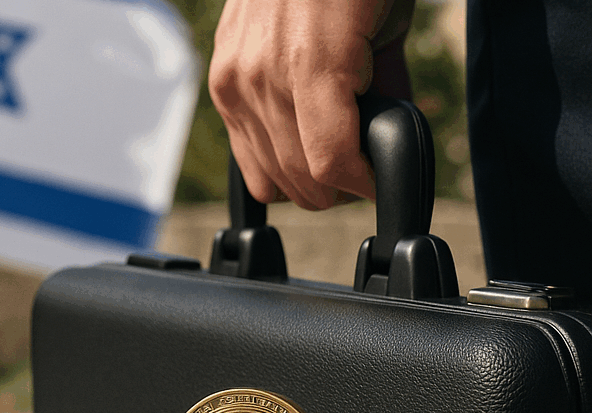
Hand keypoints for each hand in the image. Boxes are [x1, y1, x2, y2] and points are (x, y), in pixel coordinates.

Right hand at [209, 0, 412, 209]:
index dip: (364, 185)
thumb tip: (387, 136)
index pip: (330, 162)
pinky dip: (273, 163)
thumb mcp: (390, 27)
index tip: (382, 182)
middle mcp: (260, 76)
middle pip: (298, 178)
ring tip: (332, 160)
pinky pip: (244, 153)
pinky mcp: (220, 81)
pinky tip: (297, 145)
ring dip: (305, 181)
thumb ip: (388, 89)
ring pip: (268, 176)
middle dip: (339, 187)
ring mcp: (233, 80)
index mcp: (310, 62)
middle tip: (363, 172)